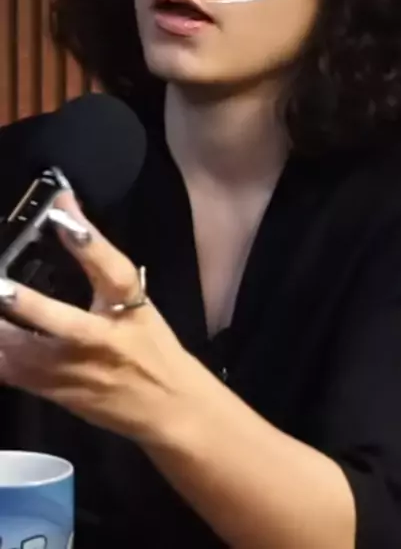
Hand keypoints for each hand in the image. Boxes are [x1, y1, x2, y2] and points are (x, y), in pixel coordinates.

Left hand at [0, 191, 198, 444]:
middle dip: (28, 304)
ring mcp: (78, 372)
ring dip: (2, 332)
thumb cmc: (152, 347)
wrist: (169, 409)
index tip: (62, 207)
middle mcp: (104, 340)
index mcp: (131, 308)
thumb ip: (99, 262)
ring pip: (28, 354)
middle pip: (64, 323)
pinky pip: (15, 375)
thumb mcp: (136, 303)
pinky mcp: (58, 393)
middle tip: (2, 287)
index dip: (87, 239)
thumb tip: (67, 214)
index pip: (113, 269)